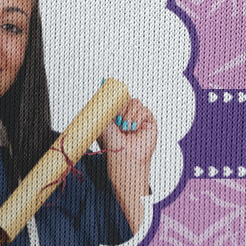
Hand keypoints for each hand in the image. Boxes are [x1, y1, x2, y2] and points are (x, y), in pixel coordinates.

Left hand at [97, 97, 155, 233]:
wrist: (124, 159)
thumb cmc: (112, 147)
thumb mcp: (101, 126)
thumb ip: (100, 111)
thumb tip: (96, 96)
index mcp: (114, 116)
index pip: (116, 98)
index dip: (112, 94)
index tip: (105, 86)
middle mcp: (126, 116)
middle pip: (125, 97)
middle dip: (120, 106)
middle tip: (116, 120)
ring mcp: (138, 119)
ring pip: (135, 102)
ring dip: (128, 113)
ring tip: (124, 127)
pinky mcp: (149, 122)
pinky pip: (145, 110)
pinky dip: (138, 117)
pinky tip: (133, 128)